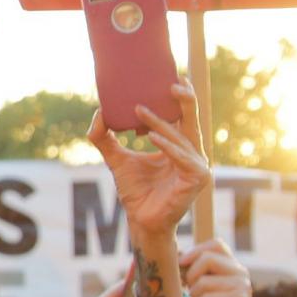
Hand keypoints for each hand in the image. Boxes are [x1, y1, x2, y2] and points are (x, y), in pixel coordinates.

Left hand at [87, 80, 209, 244]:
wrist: (140, 220)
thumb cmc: (134, 191)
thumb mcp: (116, 158)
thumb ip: (105, 137)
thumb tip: (98, 113)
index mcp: (179, 147)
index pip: (182, 118)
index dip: (181, 99)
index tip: (174, 76)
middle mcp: (193, 154)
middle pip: (191, 122)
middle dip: (185, 100)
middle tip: (173, 82)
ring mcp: (198, 166)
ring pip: (181, 138)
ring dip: (161, 124)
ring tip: (141, 110)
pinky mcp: (197, 179)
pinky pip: (183, 158)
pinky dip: (168, 147)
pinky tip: (152, 137)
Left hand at [182, 239, 251, 296]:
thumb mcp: (203, 285)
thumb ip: (195, 269)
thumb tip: (172, 255)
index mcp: (233, 265)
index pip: (216, 244)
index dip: (196, 251)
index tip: (181, 263)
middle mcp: (241, 272)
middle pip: (207, 259)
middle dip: (191, 275)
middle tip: (189, 289)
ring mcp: (242, 286)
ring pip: (204, 281)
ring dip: (194, 295)